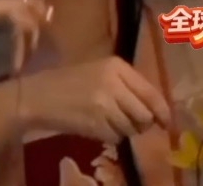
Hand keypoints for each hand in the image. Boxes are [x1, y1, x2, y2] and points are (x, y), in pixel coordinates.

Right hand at [20, 56, 171, 142]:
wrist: (36, 95)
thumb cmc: (67, 81)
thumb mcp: (98, 72)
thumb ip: (126, 85)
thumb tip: (156, 109)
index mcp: (116, 66)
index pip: (151, 92)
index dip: (162, 111)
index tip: (166, 122)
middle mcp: (113, 82)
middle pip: (145, 114)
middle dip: (142, 124)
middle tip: (131, 124)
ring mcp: (104, 103)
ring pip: (131, 127)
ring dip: (124, 130)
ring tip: (108, 122)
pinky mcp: (95, 122)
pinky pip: (116, 137)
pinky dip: (111, 136)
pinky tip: (97, 127)